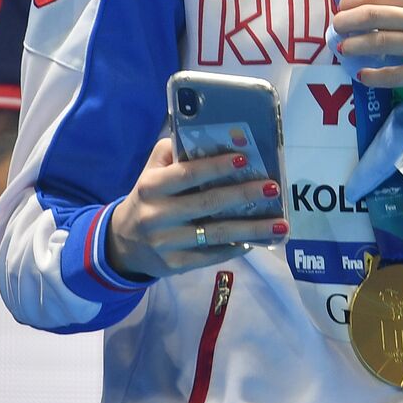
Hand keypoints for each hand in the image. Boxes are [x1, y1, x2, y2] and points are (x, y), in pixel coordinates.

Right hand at [105, 138, 288, 279]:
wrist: (122, 244)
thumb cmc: (148, 199)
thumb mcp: (151, 172)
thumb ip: (174, 153)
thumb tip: (213, 136)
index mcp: (151, 187)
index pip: (187, 174)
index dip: (216, 166)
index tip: (245, 158)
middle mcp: (157, 215)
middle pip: (208, 203)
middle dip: (244, 194)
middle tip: (274, 188)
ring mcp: (166, 243)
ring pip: (215, 234)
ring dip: (251, 229)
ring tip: (280, 224)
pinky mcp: (175, 265)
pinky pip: (211, 256)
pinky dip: (235, 247)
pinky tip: (256, 240)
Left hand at [331, 0, 402, 102]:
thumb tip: (384, 8)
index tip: (342, 6)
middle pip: (374, 15)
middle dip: (347, 21)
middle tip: (335, 28)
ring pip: (380, 43)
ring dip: (355, 46)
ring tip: (343, 49)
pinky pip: (396, 75)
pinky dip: (375, 76)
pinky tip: (363, 77)